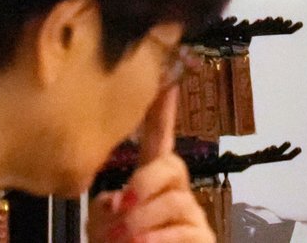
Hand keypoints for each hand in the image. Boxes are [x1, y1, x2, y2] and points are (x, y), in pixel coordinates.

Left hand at [87, 87, 213, 242]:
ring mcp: (192, 217)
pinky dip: (159, 240)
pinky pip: (185, 230)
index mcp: (151, 182)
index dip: (162, 111)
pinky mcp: (204, 239)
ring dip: (143, 222)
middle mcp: (176, 194)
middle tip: (122, 208)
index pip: (159, 139)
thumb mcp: (102, 225)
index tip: (166, 80)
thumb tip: (119, 200)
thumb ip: (106, 205)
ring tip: (124, 240)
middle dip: (144, 183)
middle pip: (171, 166)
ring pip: (174, 202)